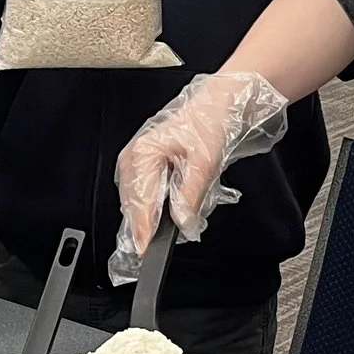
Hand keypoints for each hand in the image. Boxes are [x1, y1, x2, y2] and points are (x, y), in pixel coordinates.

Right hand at [112, 70, 289, 274]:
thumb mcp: (206, 161)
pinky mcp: (145, 165)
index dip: (142, 229)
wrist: (220, 103)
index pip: (138, 201)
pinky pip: (145, 194)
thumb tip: (183, 223)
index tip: (146, 250)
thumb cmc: (211, 122)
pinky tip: (175, 206)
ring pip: (138, 201)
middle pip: (133, 204)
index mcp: (143, 153)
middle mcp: (134, 157)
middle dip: (149, 225)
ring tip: (177, 221)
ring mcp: (137, 161)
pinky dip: (158, 205)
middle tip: (166, 242)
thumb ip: (191, 195)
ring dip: (154, 216)